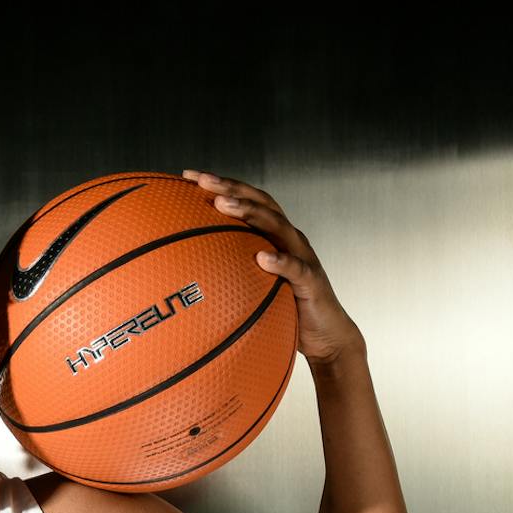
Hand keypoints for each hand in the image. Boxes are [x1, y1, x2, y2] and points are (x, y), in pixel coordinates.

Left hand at [180, 168, 365, 369]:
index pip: (248, 201)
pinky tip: (262, 257)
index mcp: (274, 236)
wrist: (326, 336)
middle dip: (231, 187)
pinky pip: (296, 268)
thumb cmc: (285, 311)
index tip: (189, 176)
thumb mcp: (253, 287)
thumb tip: (186, 276)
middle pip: (261, 203)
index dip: (222, 185)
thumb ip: (230, 274)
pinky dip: (280, 261)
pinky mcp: (312, 280)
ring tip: (223, 204)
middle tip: (202, 180)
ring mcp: (302, 257)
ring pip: (277, 226)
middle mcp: (289, 239)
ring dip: (250, 212)